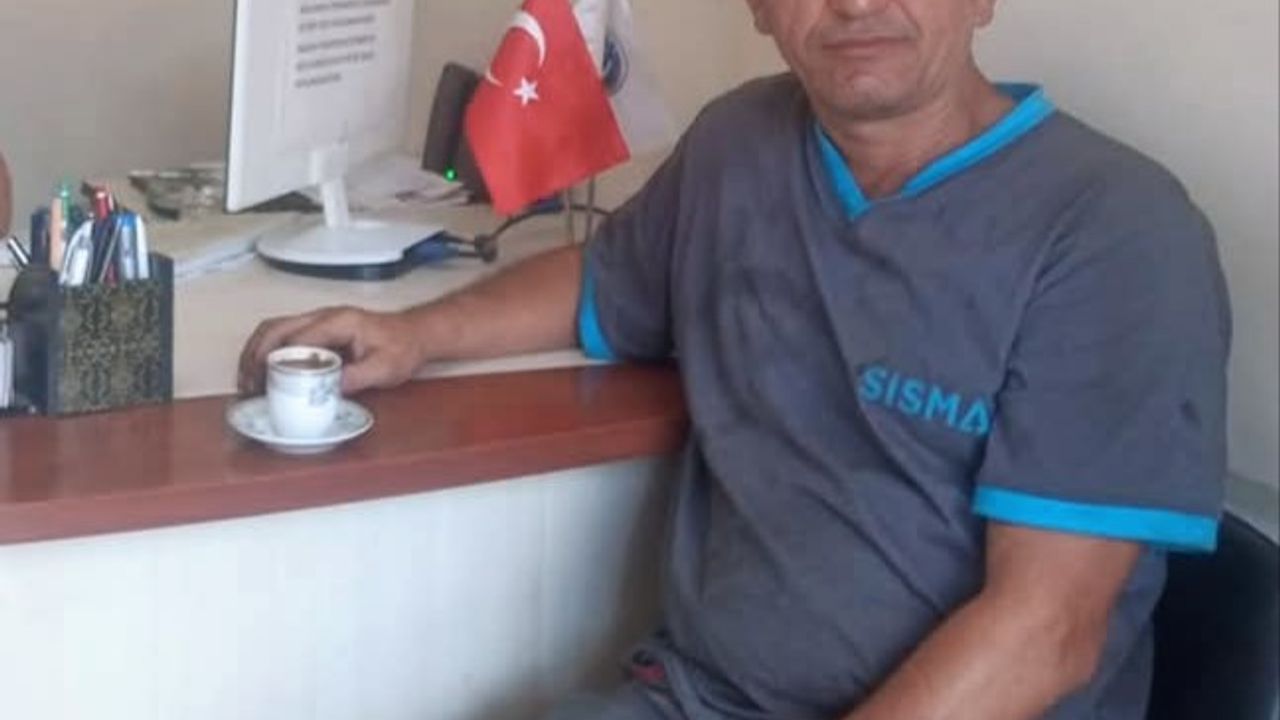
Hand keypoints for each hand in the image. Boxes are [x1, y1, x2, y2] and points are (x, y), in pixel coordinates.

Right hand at [238, 306, 426, 395]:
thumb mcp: (385, 367)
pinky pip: (282, 335)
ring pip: (273, 329)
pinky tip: (261, 371)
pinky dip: (266, 351)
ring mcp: (318, 321)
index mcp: (338, 322)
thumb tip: (326, 389)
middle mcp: (323, 316)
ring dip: (255, 352)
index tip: (264, 382)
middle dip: (255, 355)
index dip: (276, 360)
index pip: (297, 338)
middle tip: (247, 384)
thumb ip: (356, 377)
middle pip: (275, 328)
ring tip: (247, 380)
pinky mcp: (317, 330)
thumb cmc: (402, 347)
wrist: (414, 335)